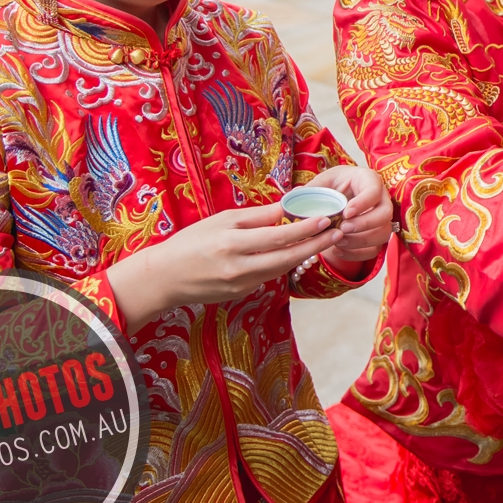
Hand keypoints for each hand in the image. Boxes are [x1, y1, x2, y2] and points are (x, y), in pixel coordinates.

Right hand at [103, 203, 345, 331]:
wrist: (163, 279)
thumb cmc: (190, 242)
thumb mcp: (221, 221)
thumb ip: (256, 217)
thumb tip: (287, 208)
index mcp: (232, 244)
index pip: (279, 236)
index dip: (306, 228)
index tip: (328, 218)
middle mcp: (239, 267)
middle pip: (288, 257)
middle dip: (316, 244)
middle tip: (339, 231)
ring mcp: (241, 285)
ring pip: (281, 269)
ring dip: (305, 255)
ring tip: (325, 240)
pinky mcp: (241, 294)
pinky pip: (268, 277)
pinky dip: (284, 264)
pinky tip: (297, 252)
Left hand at [304, 164, 392, 263]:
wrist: (338, 198)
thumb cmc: (332, 186)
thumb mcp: (322, 182)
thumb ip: (312, 189)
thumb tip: (295, 196)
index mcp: (368, 180)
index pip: (374, 190)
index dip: (363, 203)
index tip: (346, 212)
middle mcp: (381, 199)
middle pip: (386, 214)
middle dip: (364, 224)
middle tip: (342, 228)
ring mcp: (381, 220)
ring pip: (383, 233)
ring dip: (360, 241)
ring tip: (338, 241)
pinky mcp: (376, 237)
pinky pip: (374, 250)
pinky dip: (356, 254)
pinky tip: (338, 251)